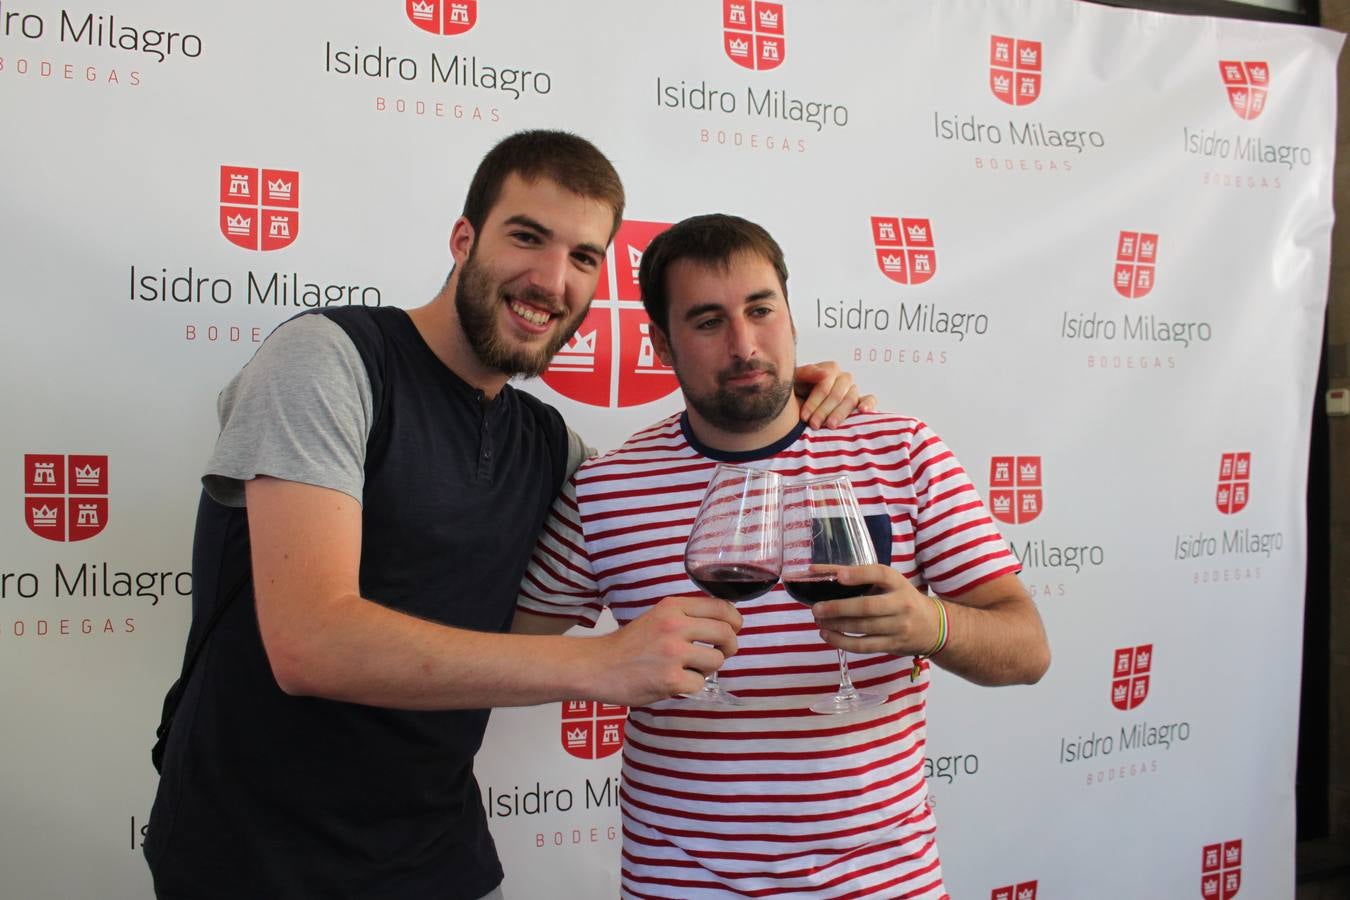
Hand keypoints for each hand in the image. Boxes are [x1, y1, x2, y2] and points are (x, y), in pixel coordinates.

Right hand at [593, 595, 741, 704]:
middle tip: (722, 652)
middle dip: (730, 645)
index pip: (721, 607)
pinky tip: (674, 681)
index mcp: (672, 607)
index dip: (734, 620)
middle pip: (725, 633)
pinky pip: (700, 683)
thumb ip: (686, 617)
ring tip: (690, 668)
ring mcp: (673, 653)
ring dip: (708, 668)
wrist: (599, 666)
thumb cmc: (629, 644)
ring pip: (717, 660)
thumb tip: (724, 625)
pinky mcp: (671, 679)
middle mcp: (674, 626)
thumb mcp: (657, 617)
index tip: (734, 629)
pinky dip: (691, 685)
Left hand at [793, 361, 876, 427]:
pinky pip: (870, 399)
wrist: (797, 407)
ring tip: (830, 426)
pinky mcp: (861, 401)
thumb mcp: (794, 381)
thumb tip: (827, 373)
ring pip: (851, 399)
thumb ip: (807, 373)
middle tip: (814, 425)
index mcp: (829, 369)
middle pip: (837, 394)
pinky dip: (868, 404)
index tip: (804, 416)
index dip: (814, 401)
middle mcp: (843, 378)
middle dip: (823, 411)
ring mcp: (853, 389)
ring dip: (840, 413)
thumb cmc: (795, 392)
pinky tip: (862, 411)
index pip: (825, 383)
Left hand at [809, 564, 937, 655]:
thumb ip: (864, 579)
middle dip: (838, 608)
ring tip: (818, 621)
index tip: (838, 576)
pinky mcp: (893, 645)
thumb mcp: (891, 584)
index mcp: (898, 583)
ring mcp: (898, 627)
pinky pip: (864, 646)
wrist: (933, 626)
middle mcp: (900, 604)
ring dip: (836, 626)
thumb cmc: (902, 599)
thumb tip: (824, 574)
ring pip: (863, 628)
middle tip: (816, 608)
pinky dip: (843, 642)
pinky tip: (827, 636)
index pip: (879, 574)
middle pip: (867, 606)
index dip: (858, 575)